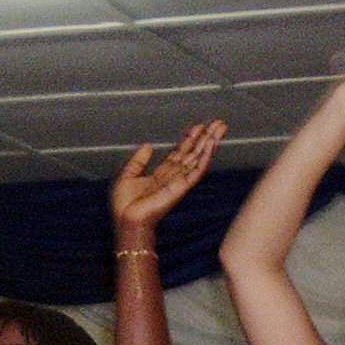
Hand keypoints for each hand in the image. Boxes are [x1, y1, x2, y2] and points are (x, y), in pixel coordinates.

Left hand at [111, 120, 226, 229]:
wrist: (127, 221)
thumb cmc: (125, 206)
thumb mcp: (128, 176)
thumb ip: (138, 161)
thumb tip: (147, 146)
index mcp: (161, 174)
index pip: (179, 153)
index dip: (189, 139)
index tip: (199, 126)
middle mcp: (174, 177)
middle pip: (193, 153)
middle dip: (205, 137)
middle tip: (218, 123)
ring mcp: (180, 182)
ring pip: (198, 158)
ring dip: (209, 143)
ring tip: (219, 128)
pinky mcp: (182, 187)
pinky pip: (196, 170)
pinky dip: (205, 157)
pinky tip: (211, 146)